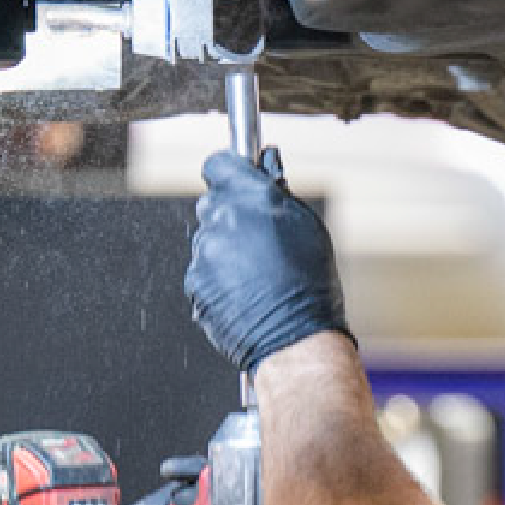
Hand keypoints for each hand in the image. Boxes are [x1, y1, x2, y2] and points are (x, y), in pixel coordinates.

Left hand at [186, 149, 347, 371]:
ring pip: (209, 240)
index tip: (237, 182)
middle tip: (259, 239)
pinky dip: (219, 278)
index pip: (218, 165)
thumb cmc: (310, 285)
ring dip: (226, 250)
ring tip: (258, 275)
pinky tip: (246, 293)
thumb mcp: (307, 226)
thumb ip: (277, 193)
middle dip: (231, 216)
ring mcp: (204, 254)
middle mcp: (220, 221)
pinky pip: (204, 271)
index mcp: (249, 198)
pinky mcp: (195, 283)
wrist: (294, 339)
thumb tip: (263, 169)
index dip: (228, 173)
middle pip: (213, 204)